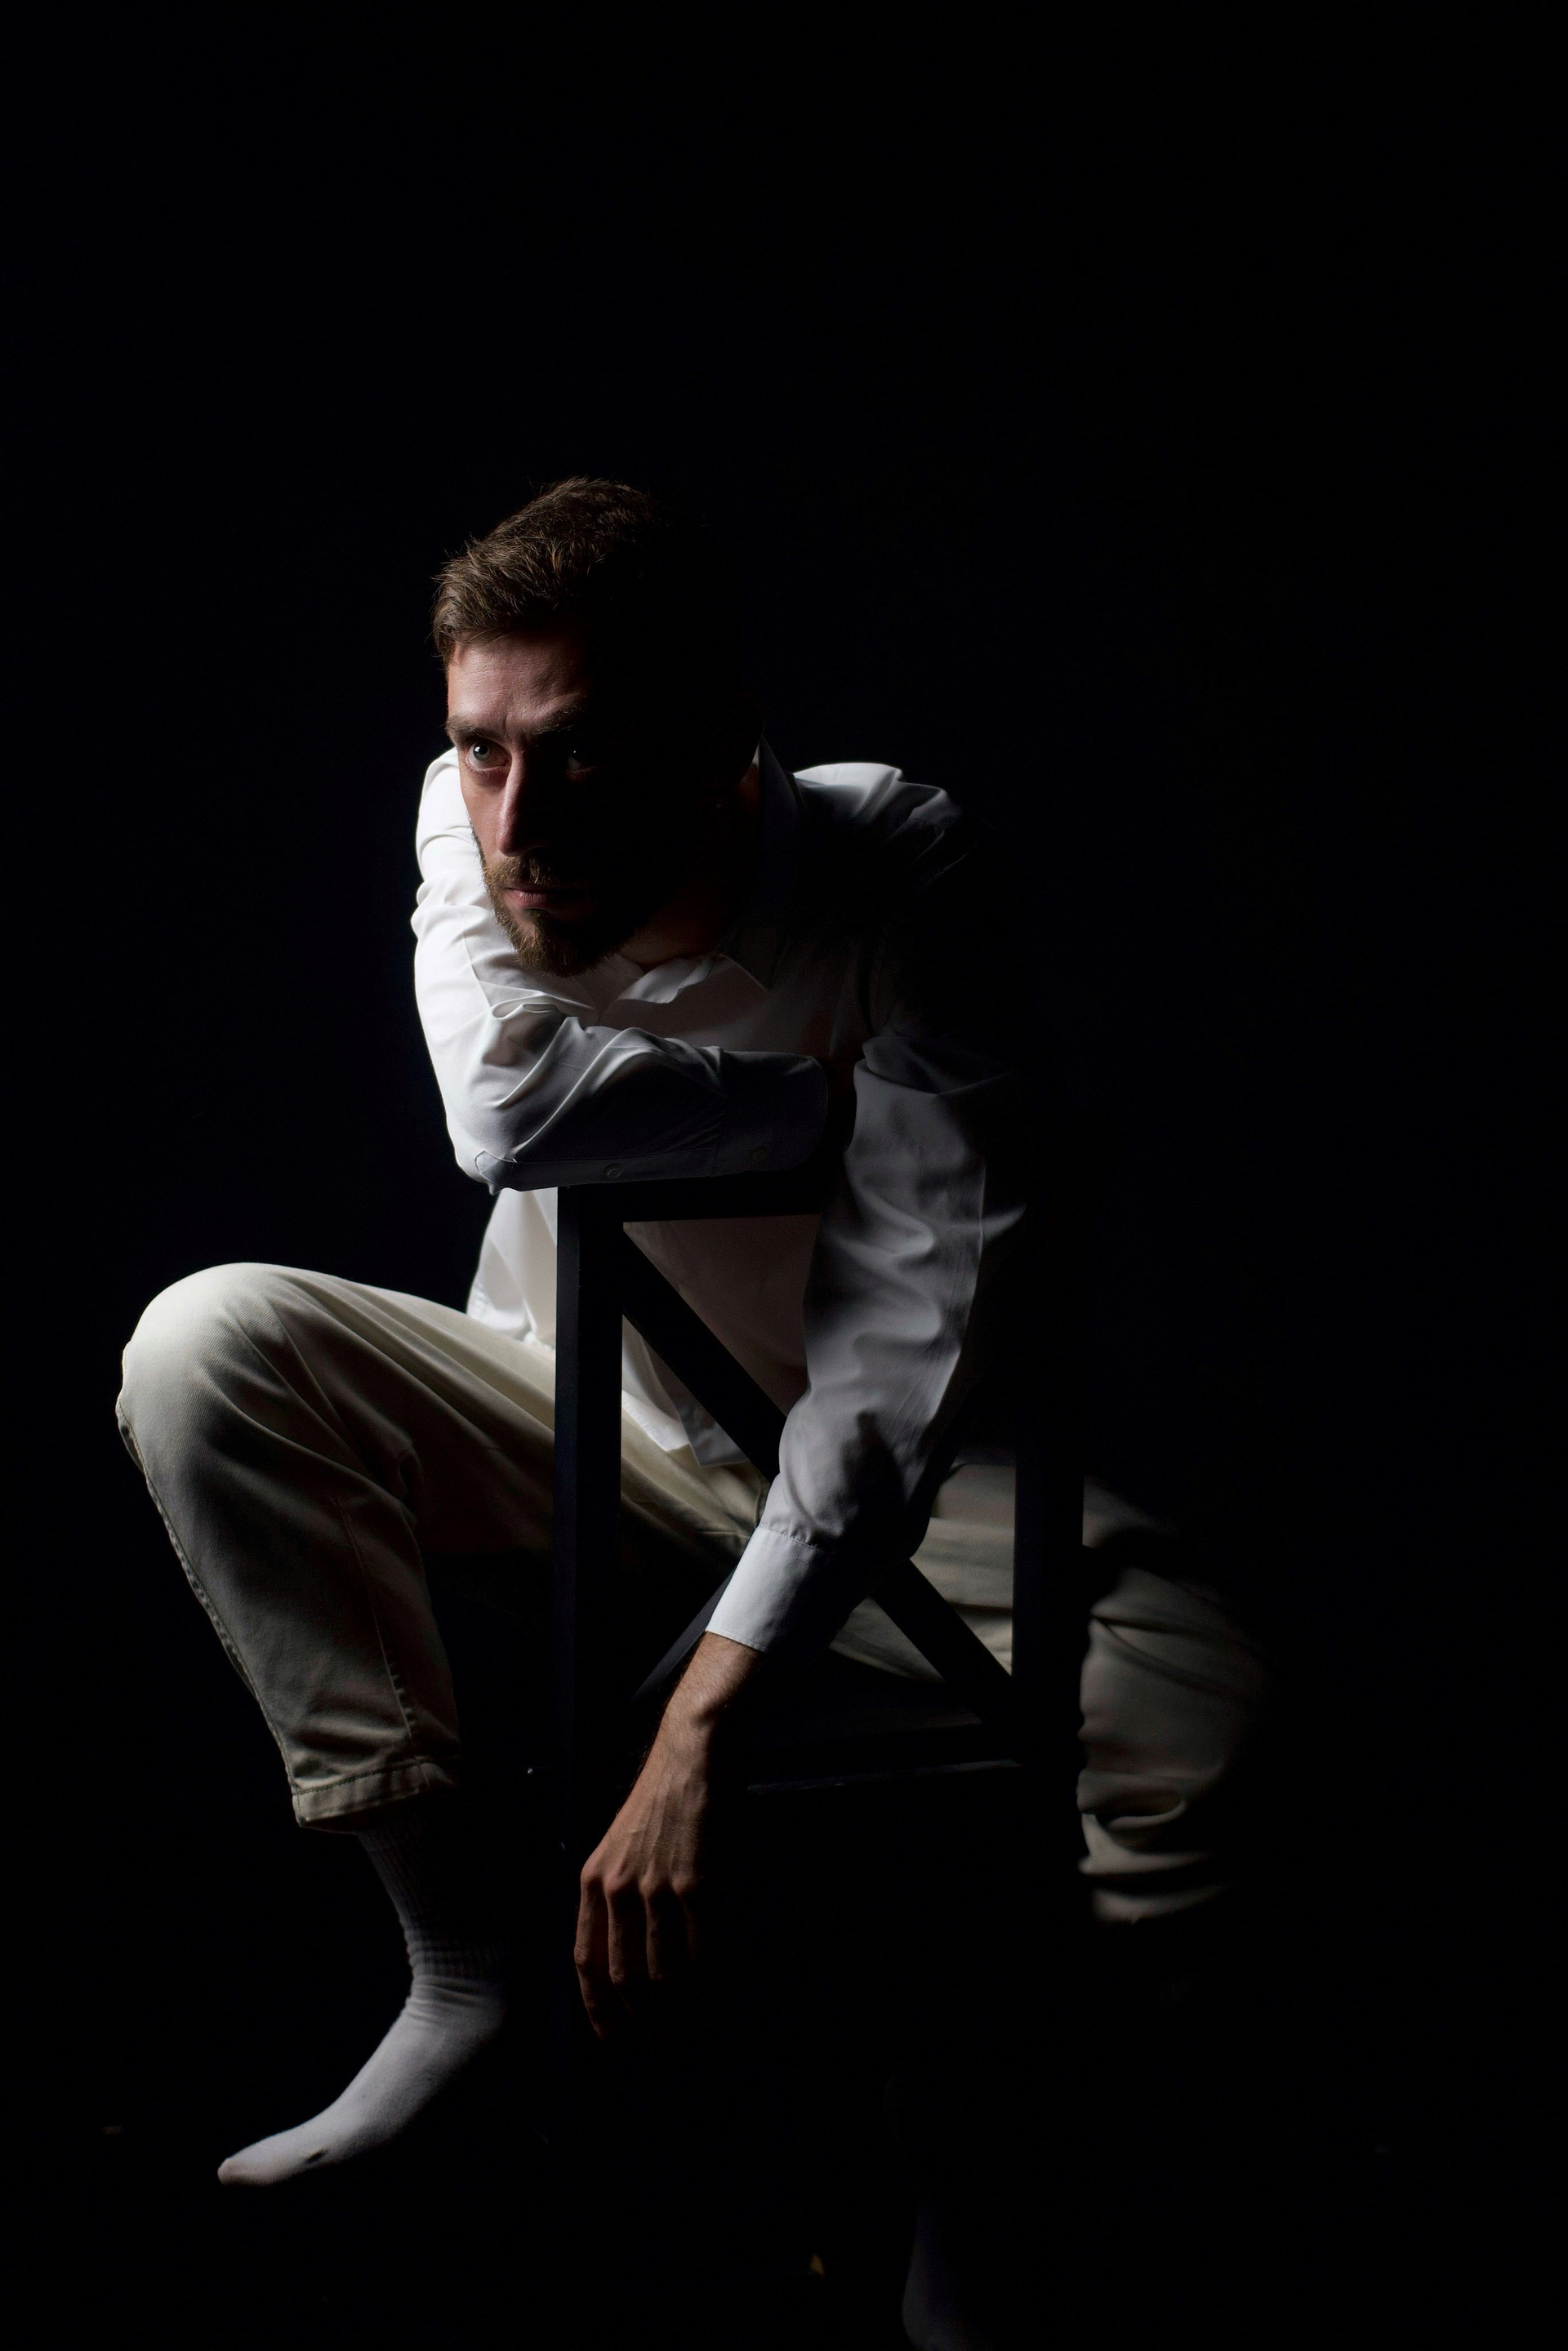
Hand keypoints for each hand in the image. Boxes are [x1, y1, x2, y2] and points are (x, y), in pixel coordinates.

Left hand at [574, 1632, 760, 2040]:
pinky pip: (703, 1951)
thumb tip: (635, 1948)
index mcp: (593, 1880)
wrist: (694, 1753)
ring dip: (685, 2010)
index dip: (599, 2008)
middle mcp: (618, 1890)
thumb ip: (621, 1891)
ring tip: (701, 2027)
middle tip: (668, 2044)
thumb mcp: (623, 1844)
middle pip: (626, 1979)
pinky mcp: (697, 1885)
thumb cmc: (665, 1797)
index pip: (586, 1962)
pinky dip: (716, 1984)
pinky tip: (725, 1997)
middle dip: (648, 2021)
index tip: (615, 2038)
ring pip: (666, 1973)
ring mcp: (657, 1889)